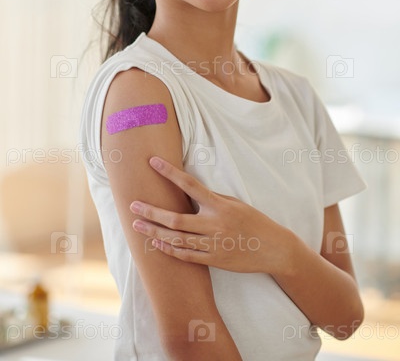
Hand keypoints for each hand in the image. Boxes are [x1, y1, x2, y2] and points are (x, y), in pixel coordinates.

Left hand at [130, 156, 293, 273]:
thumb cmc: (254, 221)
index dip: (170, 173)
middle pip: (175, 218)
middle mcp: (214, 224)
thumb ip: (213, 199)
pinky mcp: (214, 260)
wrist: (273, 249)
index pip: (190, 185)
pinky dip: (170, 250)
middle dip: (152, 212)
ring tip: (138, 226)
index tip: (153, 162)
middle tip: (133, 205)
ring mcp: (213, 244)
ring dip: (155, 232)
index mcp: (220, 205)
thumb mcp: (236, 203)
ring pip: (177, 239)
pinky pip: (186, 256)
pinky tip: (157, 243)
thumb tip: (190, 193)